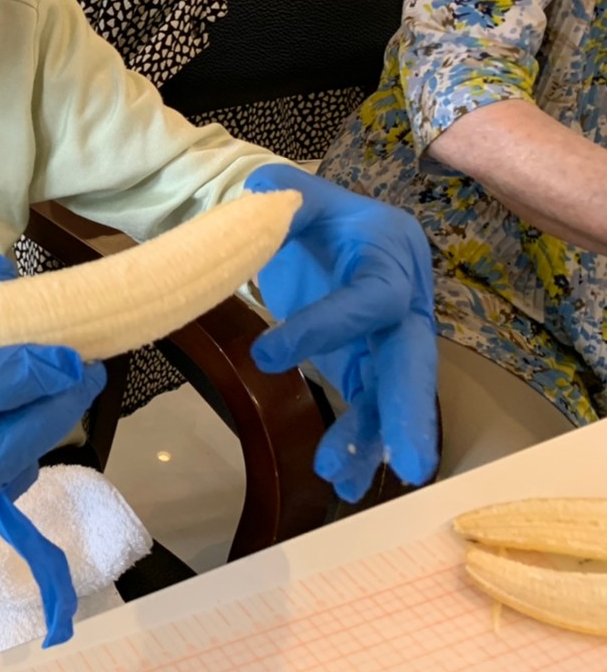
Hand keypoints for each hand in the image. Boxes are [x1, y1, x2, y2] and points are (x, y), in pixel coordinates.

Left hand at [244, 163, 438, 502]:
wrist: (312, 224)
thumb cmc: (305, 207)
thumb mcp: (292, 191)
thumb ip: (281, 197)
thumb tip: (260, 200)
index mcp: (390, 252)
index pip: (367, 299)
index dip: (324, 328)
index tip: (266, 354)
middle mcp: (401, 299)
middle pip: (411, 358)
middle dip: (409, 411)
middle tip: (410, 464)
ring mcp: (386, 337)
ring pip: (389, 393)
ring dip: (371, 438)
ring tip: (341, 481)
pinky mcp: (365, 362)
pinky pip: (367, 405)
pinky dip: (356, 441)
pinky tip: (338, 480)